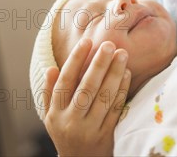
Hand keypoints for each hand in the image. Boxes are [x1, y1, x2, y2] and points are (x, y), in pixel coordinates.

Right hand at [42, 38, 130, 156]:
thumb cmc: (66, 131)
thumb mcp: (52, 116)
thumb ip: (50, 92)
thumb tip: (51, 68)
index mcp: (55, 113)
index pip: (65, 82)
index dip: (76, 60)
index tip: (87, 41)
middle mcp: (70, 121)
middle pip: (86, 88)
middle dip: (99, 64)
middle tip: (110, 45)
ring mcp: (89, 129)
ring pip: (103, 98)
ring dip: (114, 74)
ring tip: (122, 55)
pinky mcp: (105, 136)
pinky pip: (115, 109)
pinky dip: (121, 90)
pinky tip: (127, 74)